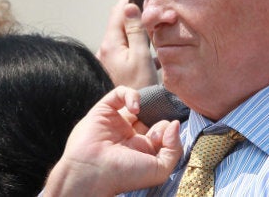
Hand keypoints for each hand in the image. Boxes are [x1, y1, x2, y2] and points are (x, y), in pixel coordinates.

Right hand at [43, 86, 181, 195]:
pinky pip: (120, 93)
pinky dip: (131, 95)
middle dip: (158, 117)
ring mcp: (116, 122)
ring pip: (137, 103)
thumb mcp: (160, 169)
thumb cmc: (124, 175)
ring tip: (144, 118)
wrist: (92, 173)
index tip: (163, 138)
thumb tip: (175, 124)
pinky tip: (135, 109)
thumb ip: (175, 148)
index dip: (167, 131)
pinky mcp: (103, 110)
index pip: (161, 131)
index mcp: (141, 149)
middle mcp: (128, 135)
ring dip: (147, 106)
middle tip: (155, 130)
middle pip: (151, 115)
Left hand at [97, 0, 158, 88]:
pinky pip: (128, 47)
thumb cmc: (138, 87)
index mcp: (111, 43)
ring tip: (155, 23)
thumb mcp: (140, 56)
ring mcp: (111, 58)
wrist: (133, 114)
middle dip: (136, 11)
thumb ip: (136, 30)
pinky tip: (153, 46)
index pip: (118, 11)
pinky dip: (139, 42)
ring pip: (126, 34)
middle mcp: (107, 48)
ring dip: (139, 27)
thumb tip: (130, 6)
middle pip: (121, 21)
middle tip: (152, 5)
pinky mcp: (117, 66)